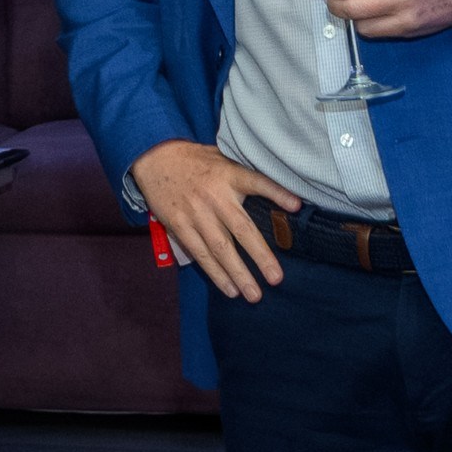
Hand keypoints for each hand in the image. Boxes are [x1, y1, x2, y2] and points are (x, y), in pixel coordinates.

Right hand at [131, 140, 300, 303]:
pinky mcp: (180, 225)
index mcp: (228, 174)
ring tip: (253, 294)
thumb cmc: (195, 160)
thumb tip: (279, 190)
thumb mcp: (222, 156)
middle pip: (241, 229)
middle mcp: (214, 196)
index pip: (257, 182)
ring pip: (221, 248)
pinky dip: (215, 273)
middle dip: (260, 256)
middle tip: (276, 278)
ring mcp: (196, 213)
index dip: (277, 193)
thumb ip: (243, 174)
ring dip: (238, 273)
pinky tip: (229, 288)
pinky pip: (200, 253)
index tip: (296, 206)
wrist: (155, 157)